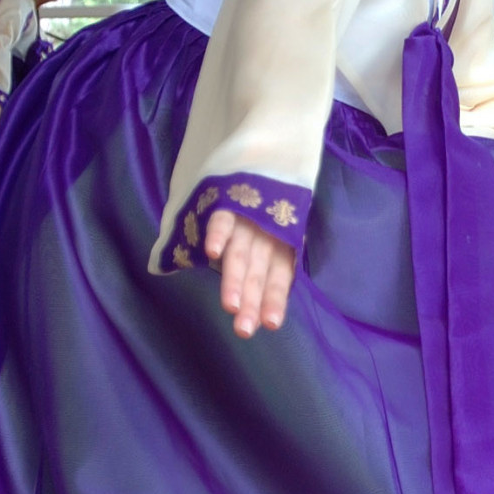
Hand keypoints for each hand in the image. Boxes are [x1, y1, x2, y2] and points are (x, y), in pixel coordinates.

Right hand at [204, 209, 295, 337]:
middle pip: (258, 273)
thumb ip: (267, 268)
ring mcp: (246, 220)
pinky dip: (218, 235)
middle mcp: (265, 237)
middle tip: (245, 329)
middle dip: (252, 302)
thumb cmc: (267, 213)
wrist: (267, 164)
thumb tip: (275, 307)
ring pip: (240, 254)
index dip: (275, 300)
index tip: (270, 324)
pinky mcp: (229, 203)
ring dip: (235, 280)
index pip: (278, 279)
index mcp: (280, 248)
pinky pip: (223, 220)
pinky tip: (212, 253)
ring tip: (231, 306)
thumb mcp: (275, 239)